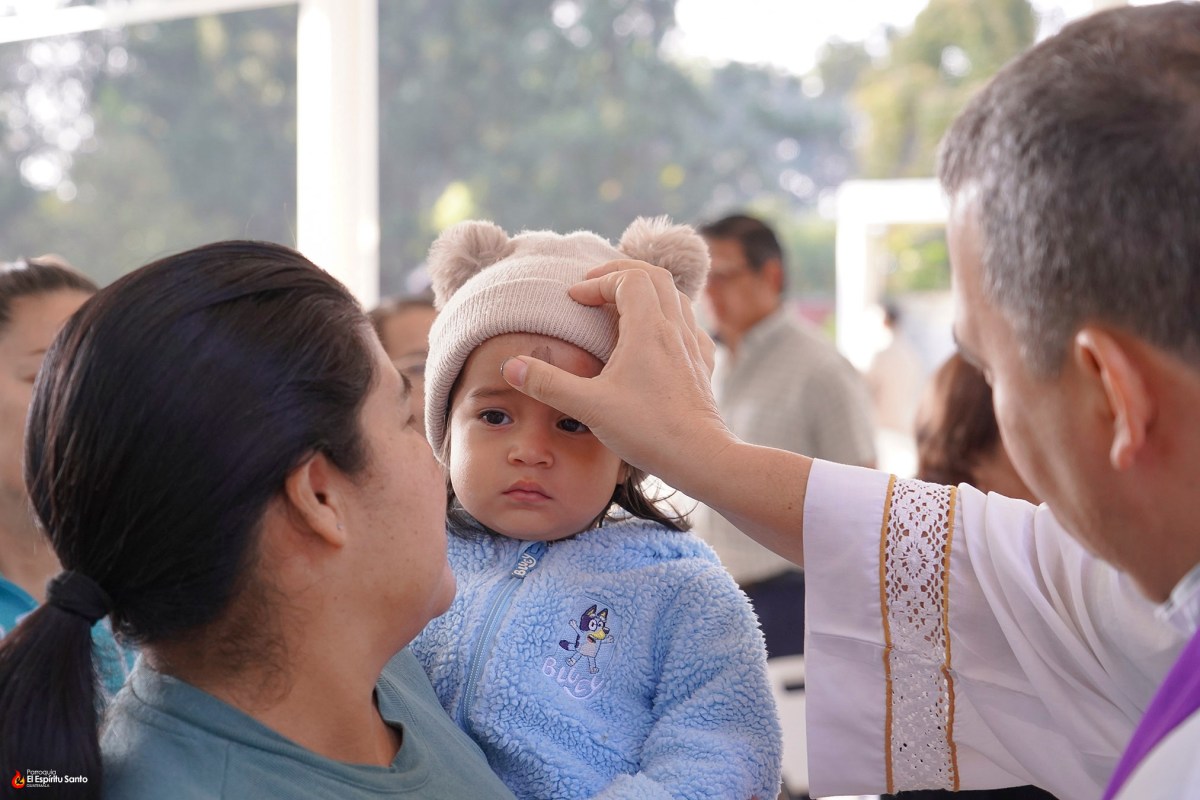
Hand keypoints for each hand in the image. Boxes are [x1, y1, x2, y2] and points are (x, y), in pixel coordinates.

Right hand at [501, 260, 734, 490]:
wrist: (699, 457)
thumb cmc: (647, 431)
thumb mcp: (588, 406)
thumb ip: (548, 384)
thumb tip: (511, 365)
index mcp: (648, 328)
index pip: (627, 279)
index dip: (598, 281)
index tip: (574, 298)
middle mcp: (675, 328)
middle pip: (654, 276)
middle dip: (621, 273)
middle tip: (594, 286)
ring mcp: (693, 345)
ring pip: (675, 296)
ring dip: (646, 290)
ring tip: (620, 304)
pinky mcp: (702, 365)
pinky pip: (688, 323)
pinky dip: (668, 314)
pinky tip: (657, 334)